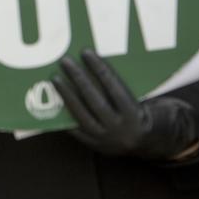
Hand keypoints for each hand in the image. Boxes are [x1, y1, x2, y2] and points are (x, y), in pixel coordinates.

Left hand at [52, 49, 198, 160]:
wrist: (144, 143)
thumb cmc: (137, 112)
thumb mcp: (137, 99)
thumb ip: (119, 88)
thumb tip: (94, 62)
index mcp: (134, 113)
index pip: (114, 87)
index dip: (99, 69)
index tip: (86, 52)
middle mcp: (120, 128)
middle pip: (95, 100)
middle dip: (79, 79)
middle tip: (65, 61)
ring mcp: (106, 139)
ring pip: (82, 115)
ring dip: (67, 95)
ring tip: (55, 77)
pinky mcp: (94, 145)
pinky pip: (76, 130)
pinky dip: (65, 114)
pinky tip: (55, 99)